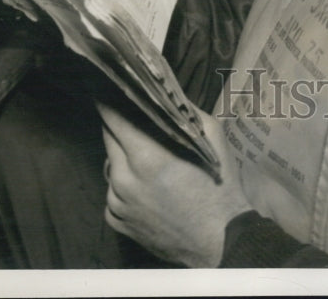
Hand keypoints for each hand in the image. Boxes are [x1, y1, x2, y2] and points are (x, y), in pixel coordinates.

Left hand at [98, 103, 251, 267]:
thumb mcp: (212, 136)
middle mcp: (124, 179)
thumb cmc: (219, 185)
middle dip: (119, 123)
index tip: (110, 87)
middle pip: (107, 135)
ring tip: (149, 160)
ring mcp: (117, 202)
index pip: (112, 115)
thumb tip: (163, 92)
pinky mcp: (116, 221)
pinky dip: (124, 185)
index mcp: (147, 156)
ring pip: (109, 164)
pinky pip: (112, 192)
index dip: (109, 98)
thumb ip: (183, 111)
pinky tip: (147, 187)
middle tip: (136, 119)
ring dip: (123, 156)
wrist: (219, 240)